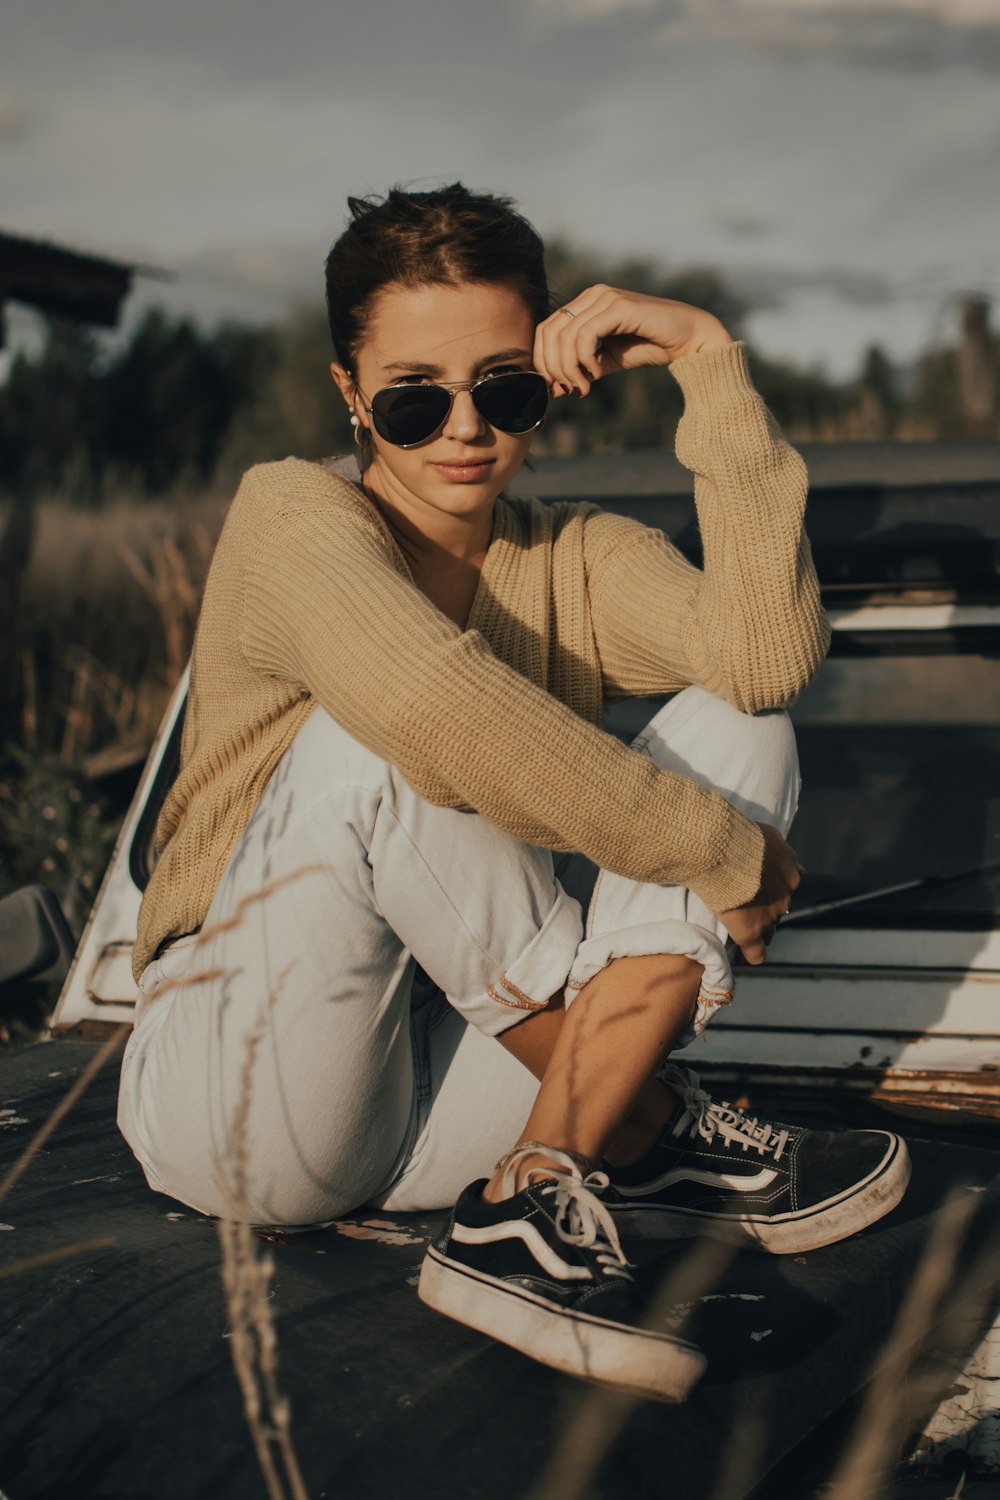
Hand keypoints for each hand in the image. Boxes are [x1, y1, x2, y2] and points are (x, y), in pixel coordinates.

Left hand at [533, 284, 732, 397]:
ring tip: (584, 387)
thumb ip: (581, 369)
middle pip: (551, 332)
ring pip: (566, 336)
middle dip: (553, 367)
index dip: (543, 360)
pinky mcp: (619, 307)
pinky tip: (597, 374)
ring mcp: (605, 298)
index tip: (556, 387)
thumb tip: (554, 390)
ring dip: (570, 368)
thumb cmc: (649, 346)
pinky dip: (585, 360)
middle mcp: (593, 295)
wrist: (687, 339)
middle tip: (568, 390)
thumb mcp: (608, 361)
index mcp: (586, 303)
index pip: (547, 328)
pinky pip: (586, 336)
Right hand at [719, 823, 803, 966]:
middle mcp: (786, 893)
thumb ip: (768, 840)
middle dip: (767, 909)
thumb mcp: (763, 831)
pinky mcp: (751, 931)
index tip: (760, 889)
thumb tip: (758, 835)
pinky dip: (753, 955)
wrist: (724, 849)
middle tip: (748, 907)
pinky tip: (747, 957)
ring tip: (744, 930)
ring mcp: (770, 914)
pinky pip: (757, 953)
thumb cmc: (737, 835)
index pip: (787, 886)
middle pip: (780, 908)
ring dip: (760, 929)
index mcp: (791, 870)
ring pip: (770, 929)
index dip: (772, 889)